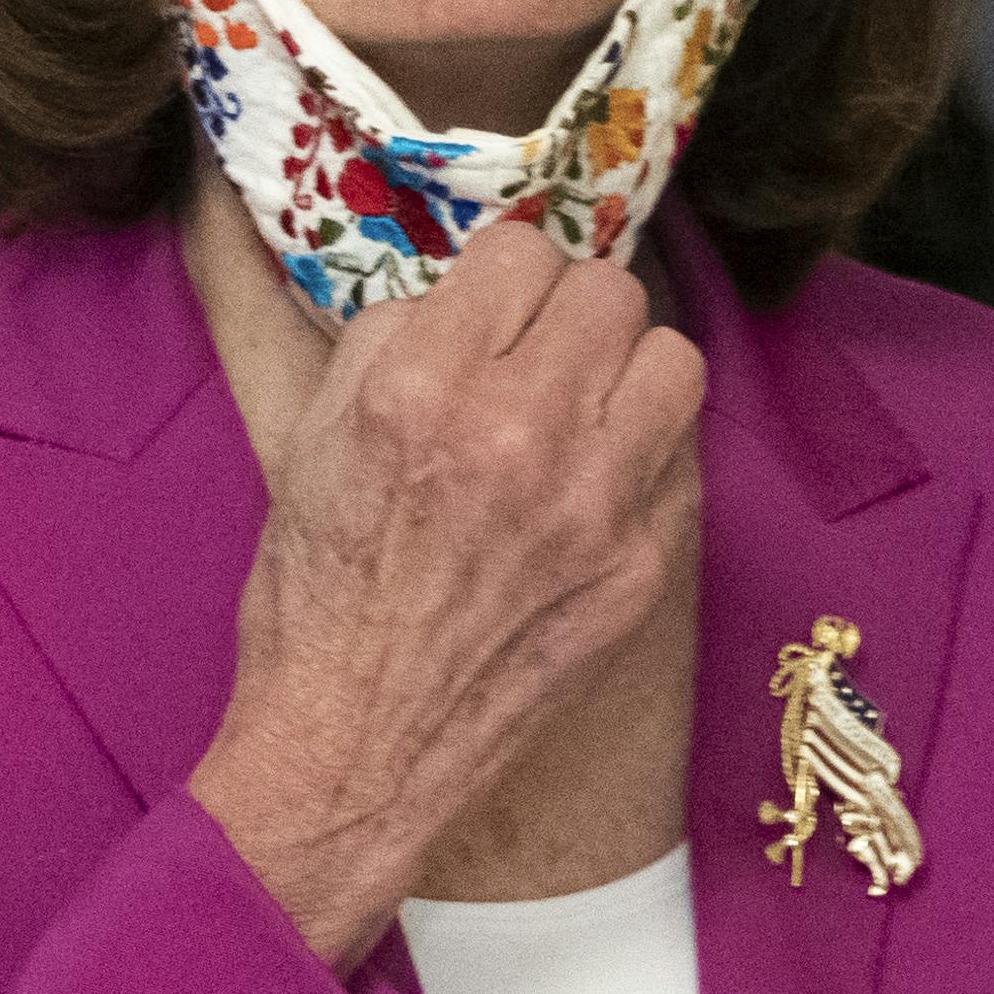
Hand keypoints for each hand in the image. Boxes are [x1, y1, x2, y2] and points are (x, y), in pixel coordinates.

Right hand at [179, 209, 703, 962]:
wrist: (354, 743)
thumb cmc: (318, 592)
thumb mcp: (312, 437)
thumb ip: (392, 339)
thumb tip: (465, 292)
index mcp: (424, 389)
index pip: (522, 249)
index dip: (501, 276)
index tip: (488, 309)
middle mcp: (521, 432)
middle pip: (609, 293)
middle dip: (566, 314)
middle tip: (534, 356)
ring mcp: (596, 504)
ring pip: (673, 360)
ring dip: (626, 372)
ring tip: (583, 409)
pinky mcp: (642, 565)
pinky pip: (680, 458)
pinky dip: (640, 456)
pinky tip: (589, 488)